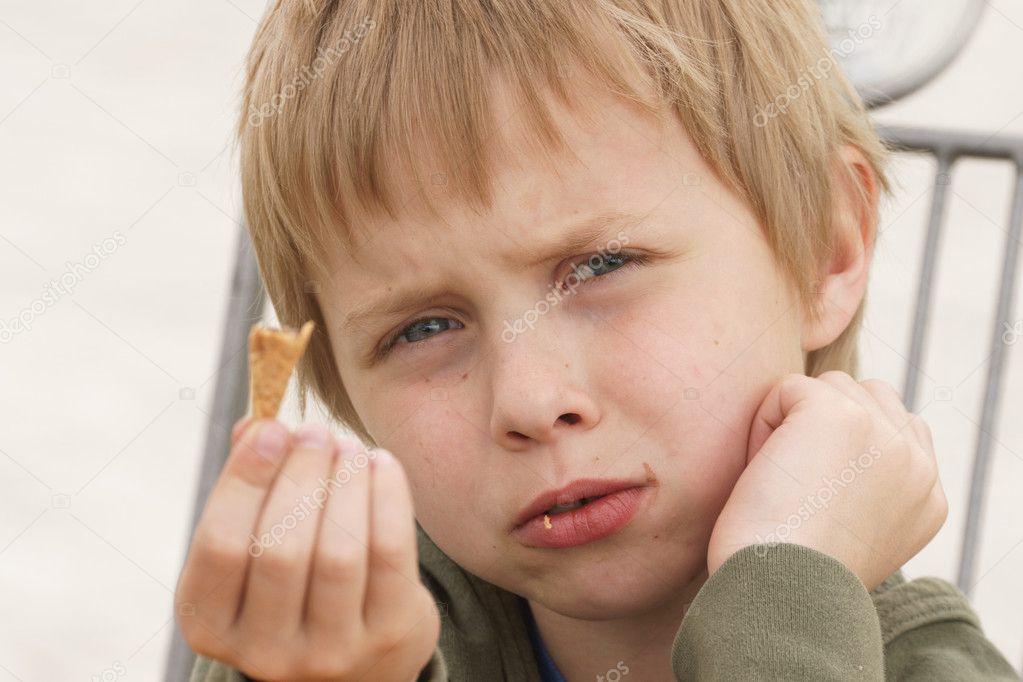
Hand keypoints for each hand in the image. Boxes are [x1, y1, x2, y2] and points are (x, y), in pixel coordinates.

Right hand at [175, 418, 439, 681]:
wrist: (359, 660)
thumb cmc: (293, 586)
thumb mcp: (253, 549)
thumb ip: (248, 488)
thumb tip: (255, 425)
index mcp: (211, 623)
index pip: (220, 545)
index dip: (246, 479)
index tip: (271, 428)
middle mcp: (265, 652)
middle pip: (281, 549)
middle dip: (302, 476)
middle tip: (315, 431)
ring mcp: (330, 653)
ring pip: (339, 553)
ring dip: (346, 484)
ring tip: (348, 446)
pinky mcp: (387, 637)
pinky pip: (390, 555)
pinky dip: (388, 498)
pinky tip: (382, 465)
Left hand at [707, 371, 947, 590]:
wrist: (782, 594)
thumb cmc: (794, 575)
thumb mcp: (854, 535)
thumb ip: (866, 486)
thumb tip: (835, 450)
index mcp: (928, 495)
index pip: (895, 428)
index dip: (841, 444)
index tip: (813, 490)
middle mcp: (917, 462)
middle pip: (862, 396)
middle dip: (818, 425)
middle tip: (793, 486)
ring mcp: (883, 433)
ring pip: (825, 387)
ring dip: (790, 422)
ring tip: (779, 480)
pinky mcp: (840, 413)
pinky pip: (786, 389)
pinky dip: (762, 424)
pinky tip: (766, 472)